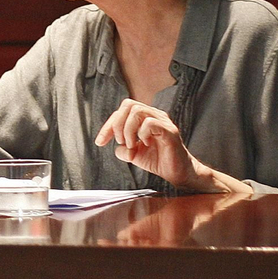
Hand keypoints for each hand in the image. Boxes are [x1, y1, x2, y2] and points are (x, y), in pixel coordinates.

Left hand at [94, 99, 243, 193]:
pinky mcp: (170, 131)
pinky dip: (142, 134)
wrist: (177, 173)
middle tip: (120, 141)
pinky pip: (150, 123)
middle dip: (117, 124)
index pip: (121, 111)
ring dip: (128, 129)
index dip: (108, 126)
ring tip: (132, 144)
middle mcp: (154, 116)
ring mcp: (163, 122)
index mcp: (144, 118)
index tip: (100, 141)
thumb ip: (123, 148)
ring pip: (138, 111)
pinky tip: (145, 144)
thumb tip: (116, 147)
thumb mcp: (134, 155)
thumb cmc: (158, 161)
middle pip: (128, 105)